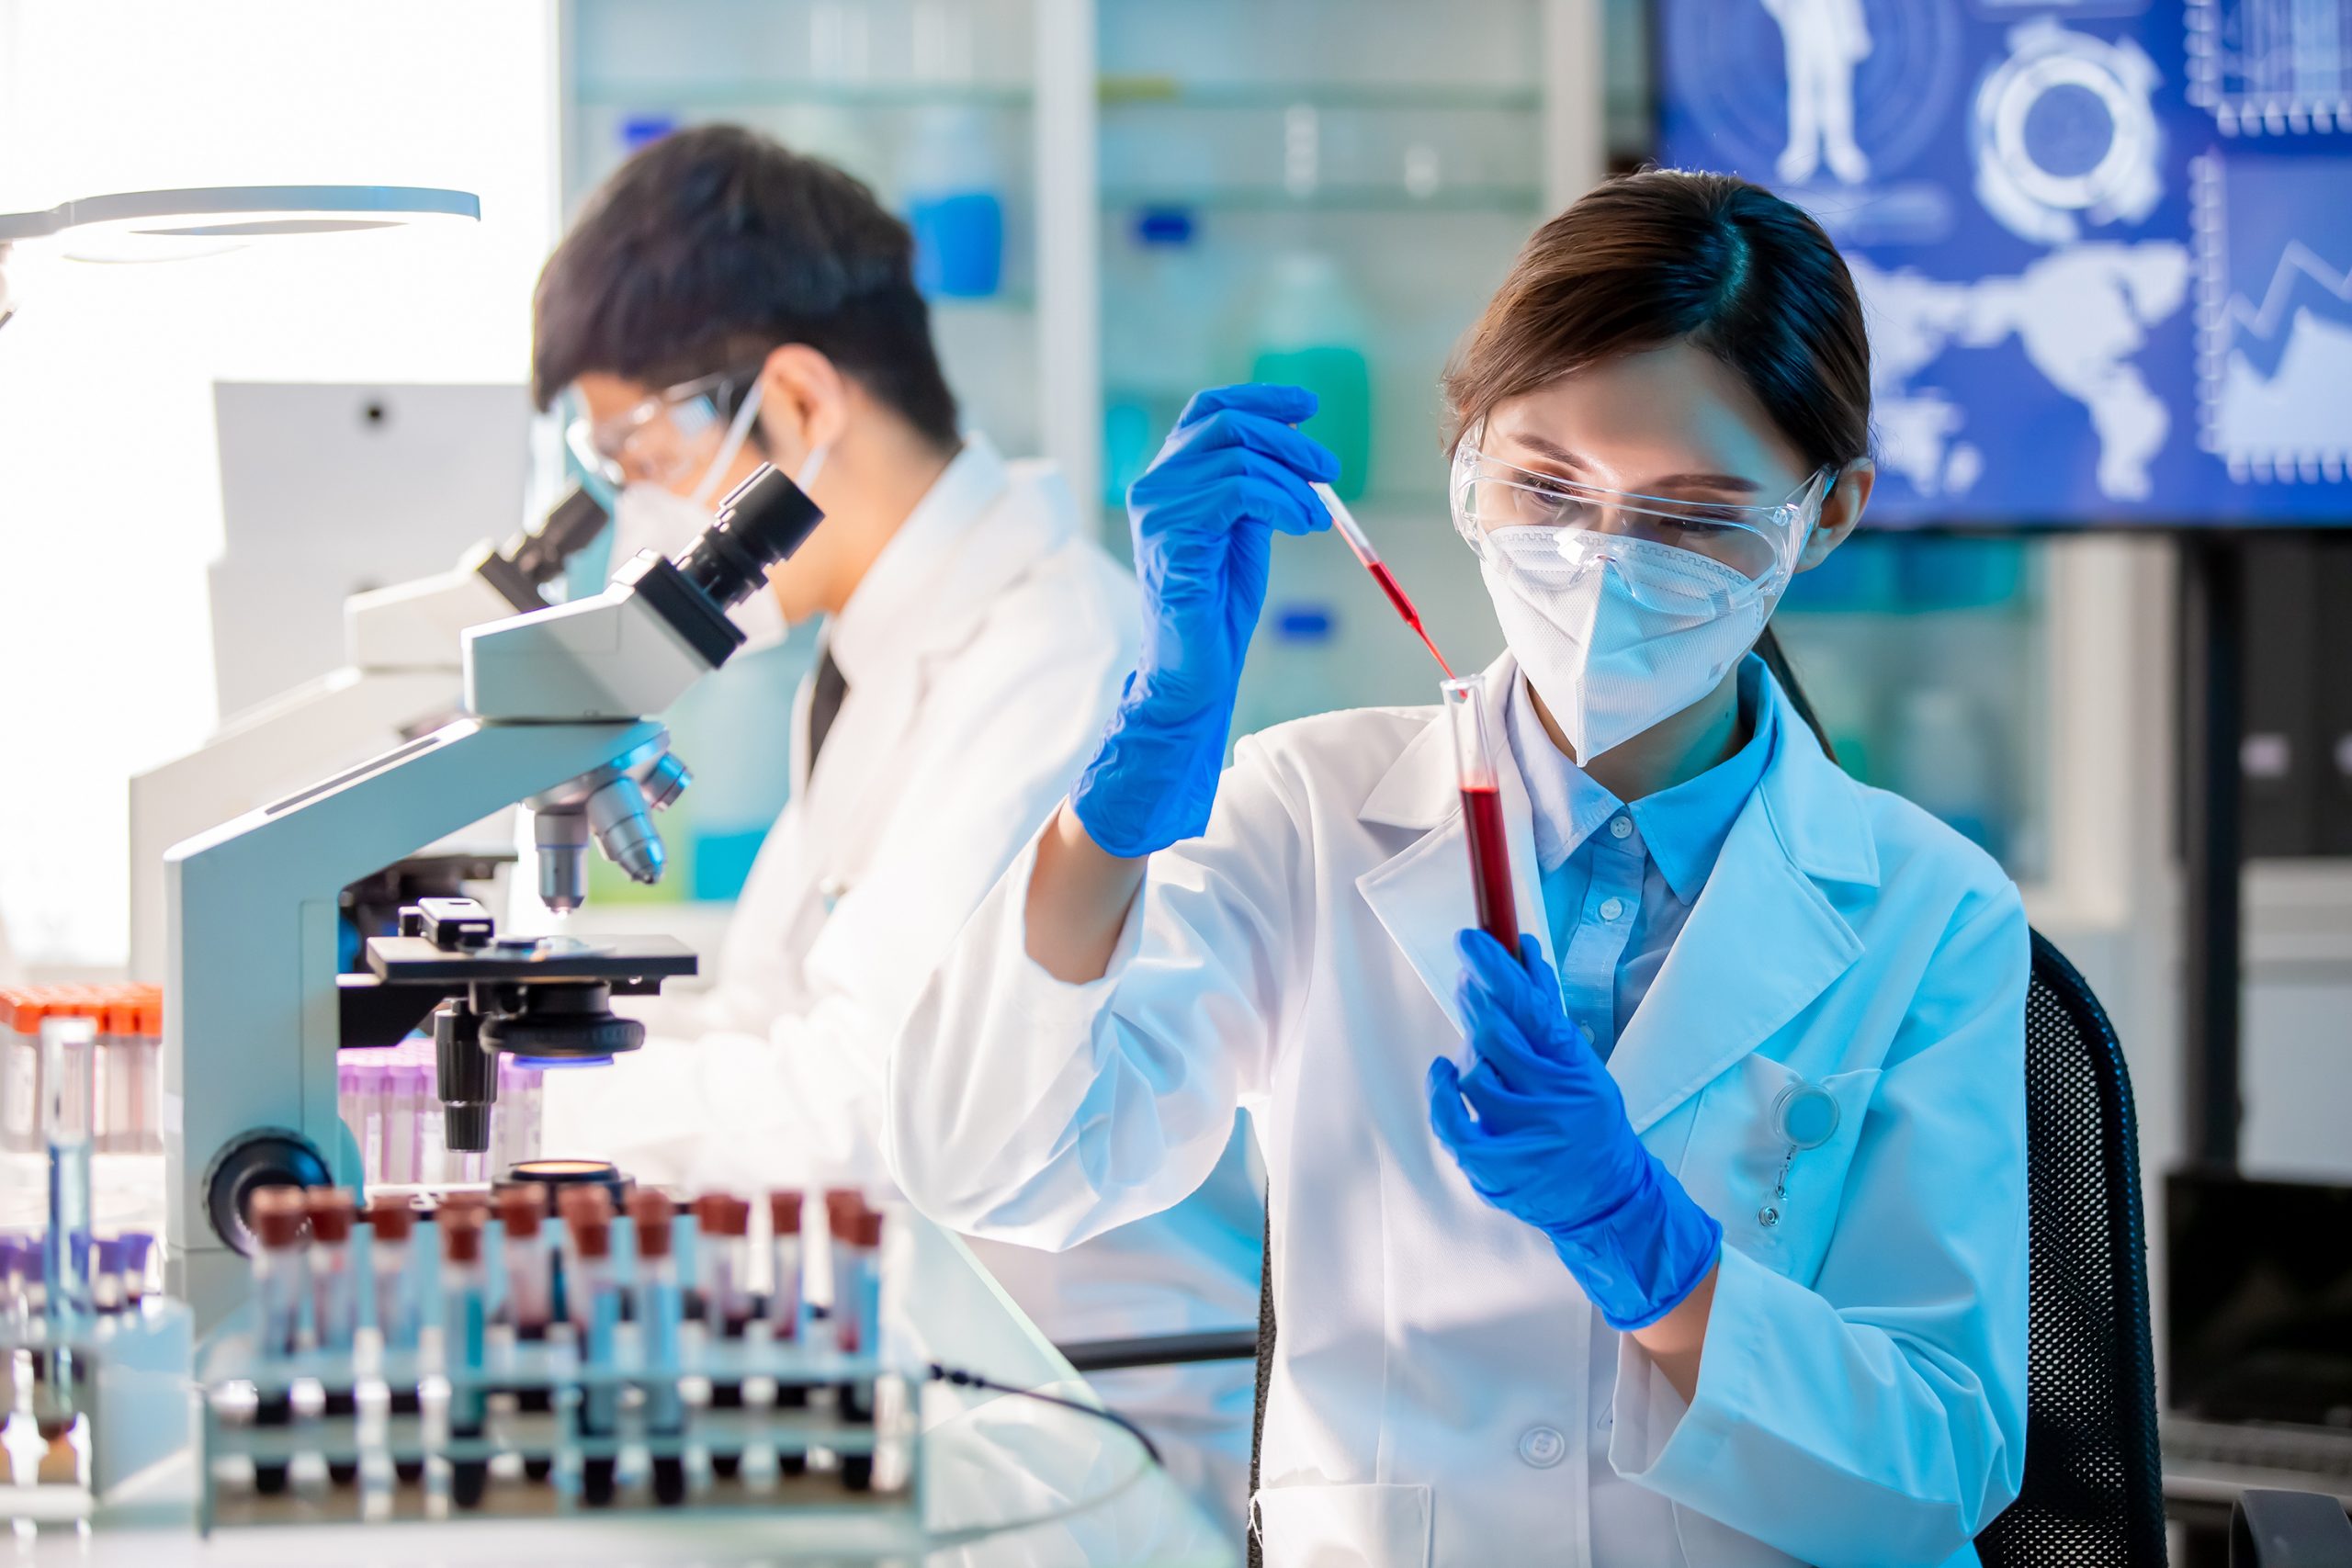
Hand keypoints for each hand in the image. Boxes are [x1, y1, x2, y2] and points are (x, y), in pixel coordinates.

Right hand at [1070, 384, 1334, 856]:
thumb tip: (1295, 448)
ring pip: (1238, 457)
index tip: (1306, 406)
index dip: (1260, 398)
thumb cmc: (1218, 607)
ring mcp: (1157, 508)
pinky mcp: (1172, 535)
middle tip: (1329, 469)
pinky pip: (1238, 491)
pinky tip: (1301, 524)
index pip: (1209, 410)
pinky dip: (1282, 501)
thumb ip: (1255, 488)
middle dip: (1287, 439)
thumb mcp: (1244, 531)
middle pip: (1226, 424)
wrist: (1194, 671)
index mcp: (1170, 478)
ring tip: (1316, 517)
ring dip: (1292, 481)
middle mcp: (1154, 485)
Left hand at [1428, 930, 1721, 1330]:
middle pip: (1497, 1034)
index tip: (1472, 940)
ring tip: (1476, 1053)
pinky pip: (1453, 1123)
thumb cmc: (1588, 1122)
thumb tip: (1523, 953)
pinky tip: (1442, 1074)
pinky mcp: (1498, 1168)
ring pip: (1474, 1074)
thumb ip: (1547, 1012)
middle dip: (1475, 998)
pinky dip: (1440, 1094)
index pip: (1532, 1007)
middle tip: (1467, 978)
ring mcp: (1525, 1137)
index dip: (1497, 969)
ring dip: (1466, 1053)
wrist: (1606, 1198)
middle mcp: (1554, 1101)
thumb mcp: (1581, 1064)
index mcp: (1576, 1068)